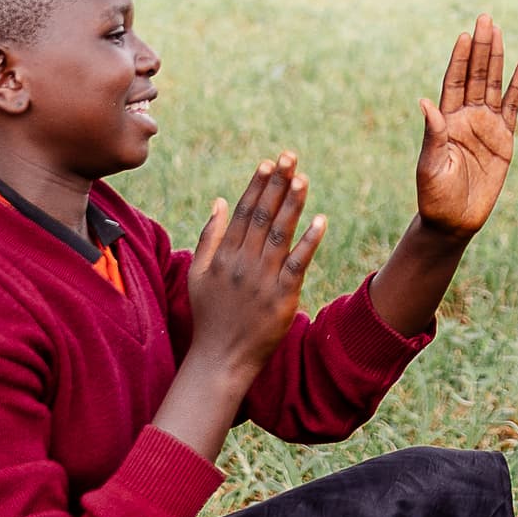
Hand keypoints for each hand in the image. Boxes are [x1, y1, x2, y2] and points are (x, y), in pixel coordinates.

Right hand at [183, 155, 325, 385]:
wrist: (219, 359)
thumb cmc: (209, 316)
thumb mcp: (197, 274)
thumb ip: (209, 236)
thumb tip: (218, 201)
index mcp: (223, 255)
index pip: (243, 212)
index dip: (258, 186)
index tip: (269, 163)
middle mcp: (242, 263)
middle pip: (262, 216)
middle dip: (277, 184)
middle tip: (289, 157)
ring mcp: (262, 279)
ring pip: (279, 233)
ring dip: (292, 204)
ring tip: (303, 178)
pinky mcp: (282, 297)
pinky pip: (297, 263)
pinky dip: (309, 241)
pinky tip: (320, 220)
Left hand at [413, 15, 517, 237]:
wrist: (454, 221)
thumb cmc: (436, 196)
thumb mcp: (430, 166)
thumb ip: (433, 134)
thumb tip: (425, 102)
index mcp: (447, 120)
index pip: (455, 82)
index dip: (460, 58)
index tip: (464, 35)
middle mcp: (466, 117)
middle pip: (476, 76)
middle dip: (480, 48)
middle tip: (485, 19)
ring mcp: (486, 127)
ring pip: (494, 86)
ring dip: (497, 60)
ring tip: (499, 33)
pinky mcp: (504, 140)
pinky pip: (512, 109)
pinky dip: (517, 88)